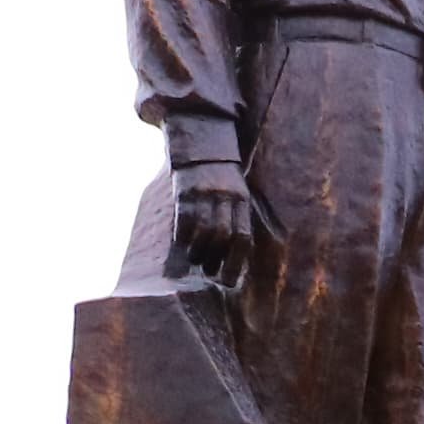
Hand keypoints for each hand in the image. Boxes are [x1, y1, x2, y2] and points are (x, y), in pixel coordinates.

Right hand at [168, 158, 252, 285]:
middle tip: (208, 272)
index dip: (235, 262)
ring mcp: (204, 191)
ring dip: (197, 250)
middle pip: (222, 235)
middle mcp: (225, 196)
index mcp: (242, 200)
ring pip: (202, 228)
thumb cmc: (222, 178)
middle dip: (215, 258)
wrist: (202, 142)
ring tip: (194, 259)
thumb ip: (236, 218)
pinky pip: (184, 217)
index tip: (227, 281)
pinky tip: (181, 243)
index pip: (242, 236)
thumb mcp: (238, 193)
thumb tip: (229, 257)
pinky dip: (182, 234)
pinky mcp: (185, 187)